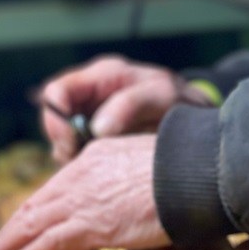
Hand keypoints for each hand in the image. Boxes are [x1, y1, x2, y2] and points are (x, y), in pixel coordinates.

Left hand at [0, 135, 169, 249]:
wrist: (196, 172)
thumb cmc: (186, 171)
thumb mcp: (146, 162)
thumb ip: (126, 177)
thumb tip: (127, 196)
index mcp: (94, 157)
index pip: (56, 186)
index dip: (37, 208)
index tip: (25, 223)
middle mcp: (80, 175)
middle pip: (36, 204)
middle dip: (13, 227)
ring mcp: (83, 200)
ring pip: (33, 223)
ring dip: (10, 243)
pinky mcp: (90, 225)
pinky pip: (47, 242)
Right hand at [41, 54, 212, 163]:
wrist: (194, 119)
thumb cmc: (178, 101)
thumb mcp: (162, 95)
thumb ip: (131, 104)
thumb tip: (99, 128)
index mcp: (100, 77)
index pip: (56, 92)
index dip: (55, 119)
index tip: (70, 145)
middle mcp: (90, 97)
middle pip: (53, 120)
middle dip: (63, 144)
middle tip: (83, 162)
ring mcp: (91, 121)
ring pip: (63, 143)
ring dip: (75, 159)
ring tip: (100, 167)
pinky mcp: (98, 144)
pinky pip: (79, 157)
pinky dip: (86, 168)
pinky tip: (106, 172)